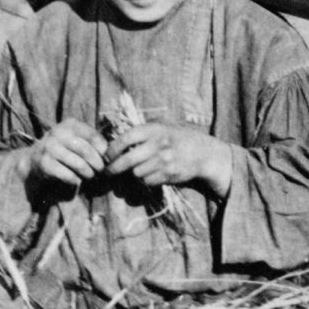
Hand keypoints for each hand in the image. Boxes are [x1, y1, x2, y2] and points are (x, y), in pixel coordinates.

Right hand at [28, 120, 105, 187]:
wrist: (32, 161)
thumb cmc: (62, 149)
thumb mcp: (76, 139)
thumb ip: (91, 142)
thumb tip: (110, 154)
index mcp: (70, 124)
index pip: (93, 136)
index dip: (102, 150)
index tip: (105, 159)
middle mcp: (58, 133)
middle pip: (86, 151)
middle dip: (97, 164)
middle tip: (100, 171)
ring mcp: (49, 147)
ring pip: (79, 164)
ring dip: (88, 173)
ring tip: (90, 176)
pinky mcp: (44, 163)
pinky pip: (67, 174)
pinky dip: (76, 180)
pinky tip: (77, 180)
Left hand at [103, 123, 233, 193]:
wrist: (202, 153)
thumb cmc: (176, 138)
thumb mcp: (162, 127)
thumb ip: (141, 133)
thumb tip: (113, 143)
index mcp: (154, 129)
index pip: (126, 138)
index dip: (112, 148)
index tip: (107, 155)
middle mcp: (158, 145)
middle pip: (127, 160)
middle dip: (113, 168)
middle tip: (107, 172)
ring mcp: (164, 161)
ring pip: (136, 173)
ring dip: (133, 173)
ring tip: (135, 169)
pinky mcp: (168, 175)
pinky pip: (147, 181)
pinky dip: (145, 180)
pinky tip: (151, 173)